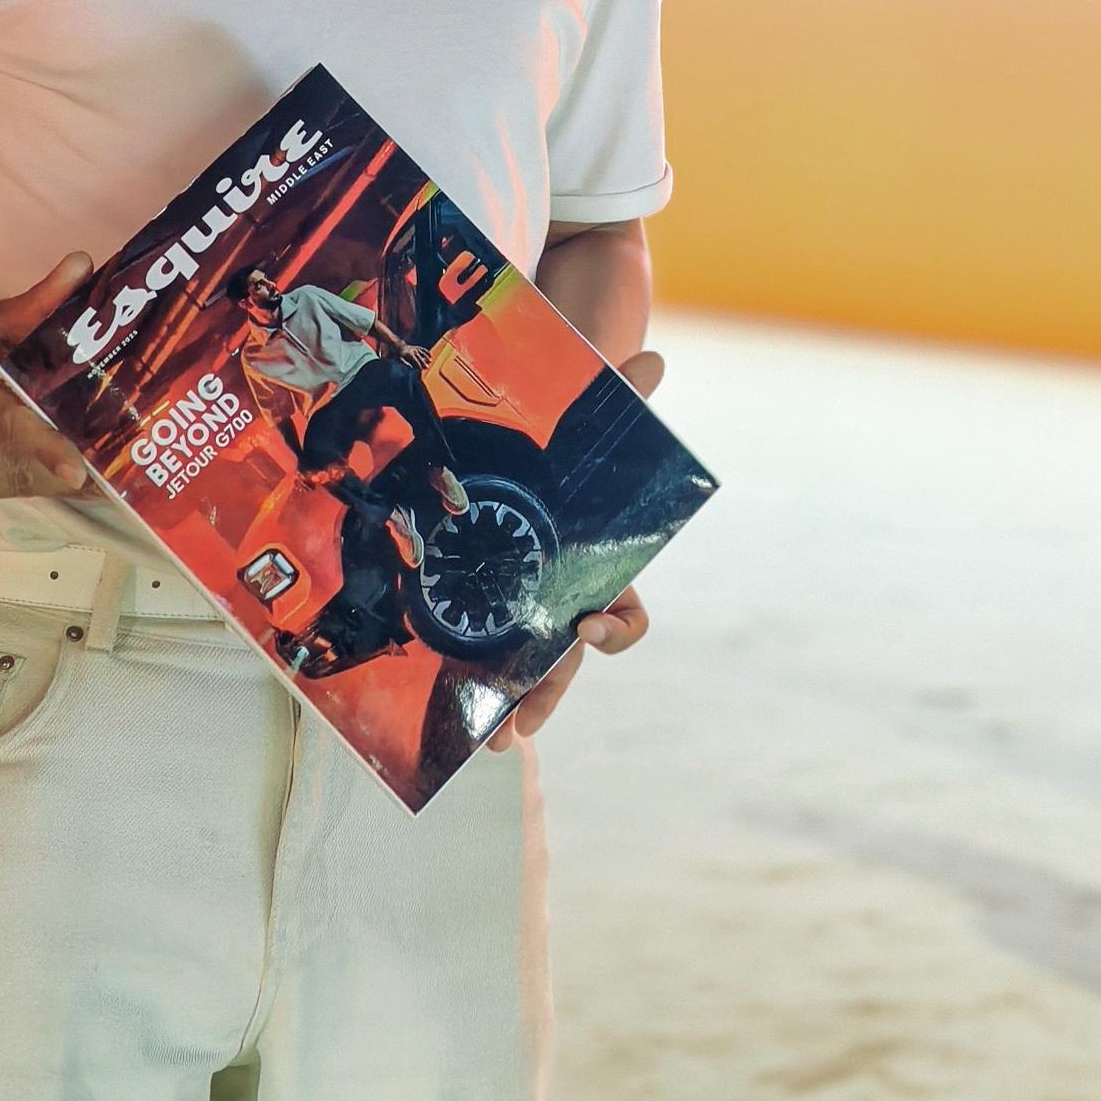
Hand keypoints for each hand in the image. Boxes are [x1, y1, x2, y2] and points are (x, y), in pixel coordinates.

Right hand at [0, 259, 97, 504]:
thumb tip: (86, 261)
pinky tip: (42, 463)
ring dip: (45, 473)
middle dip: (61, 458)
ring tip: (80, 459)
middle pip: (11, 455)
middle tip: (108, 458)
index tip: (79, 469)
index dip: (43, 444)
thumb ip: (42, 298)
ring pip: (6, 479)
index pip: (2, 420)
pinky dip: (23, 478)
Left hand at [505, 348, 661, 744]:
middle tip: (522, 723)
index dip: (615, 632)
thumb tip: (656, 359)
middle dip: (548, 694)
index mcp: (598, 569)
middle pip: (566, 662)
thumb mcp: (589, 418)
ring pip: (524, 671)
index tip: (587, 625)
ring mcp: (522, 608)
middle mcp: (564, 600)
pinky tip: (444, 709)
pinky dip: (467, 684)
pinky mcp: (478, 604)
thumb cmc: (563, 437)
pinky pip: (480, 652)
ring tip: (492, 740)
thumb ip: (621, 394)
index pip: (626, 618)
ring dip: (511, 707)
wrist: (519, 439)